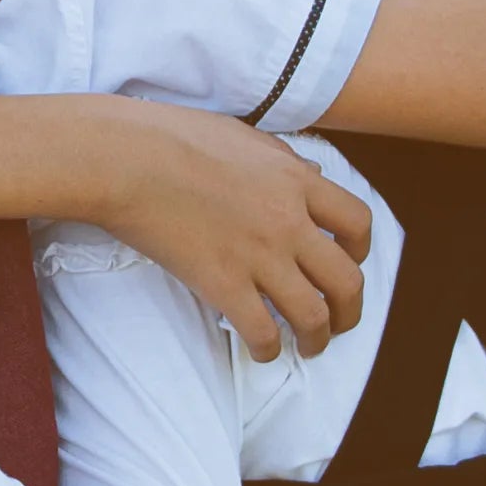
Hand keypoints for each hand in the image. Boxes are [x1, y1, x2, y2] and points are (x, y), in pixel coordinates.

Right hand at [90, 104, 372, 360]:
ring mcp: (257, 255)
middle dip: (349, 309)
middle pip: (346, 280)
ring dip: (317, 338)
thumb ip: (283, 158)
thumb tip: (312, 173)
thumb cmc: (172, 136)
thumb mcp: (242, 135)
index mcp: (295, 180)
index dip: (361, 251)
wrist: (125, 158)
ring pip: (312, 315)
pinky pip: (262, 331)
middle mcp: (287, 222)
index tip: (348, 261)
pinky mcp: (222, 283)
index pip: (356, 222)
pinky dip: (268, 348)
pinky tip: (262, 349)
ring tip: (308, 346)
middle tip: (338, 321)